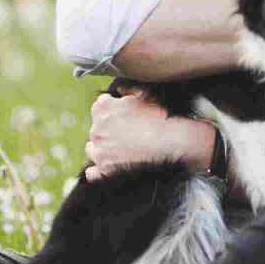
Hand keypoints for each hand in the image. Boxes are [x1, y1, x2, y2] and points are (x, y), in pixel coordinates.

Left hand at [84, 85, 215, 181]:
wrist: (171, 143)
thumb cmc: (160, 118)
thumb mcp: (145, 96)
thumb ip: (128, 90)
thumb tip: (119, 90)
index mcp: (103, 108)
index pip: (101, 106)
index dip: (114, 110)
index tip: (124, 115)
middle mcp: (96, 129)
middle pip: (97, 128)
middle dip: (109, 129)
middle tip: (128, 133)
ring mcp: (100, 151)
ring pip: (93, 149)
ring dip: (103, 148)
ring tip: (121, 150)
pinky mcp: (105, 170)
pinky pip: (93, 173)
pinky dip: (97, 171)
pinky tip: (108, 166)